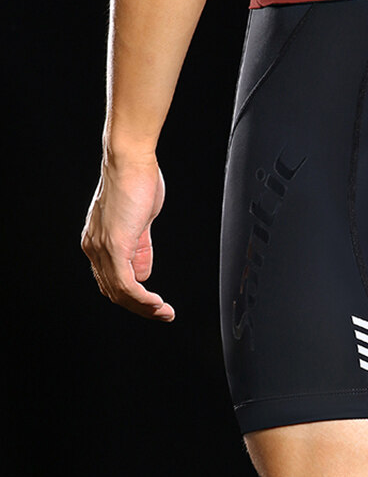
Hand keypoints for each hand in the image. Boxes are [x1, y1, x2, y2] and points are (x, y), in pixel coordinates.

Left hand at [81, 151, 174, 320]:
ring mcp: (102, 248)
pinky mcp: (115, 245)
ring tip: (165, 312)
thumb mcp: (139, 222)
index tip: (155, 305)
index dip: (133, 298)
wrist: (129, 161)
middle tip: (163, 314)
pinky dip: (143, 298)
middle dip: (140, 308)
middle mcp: (94, 248)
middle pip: (113, 292)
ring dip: (144, 307)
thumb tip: (142, 274)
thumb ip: (139, 249)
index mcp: (98, 242)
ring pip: (120, 292)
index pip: (111, 281)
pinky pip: (126, 283)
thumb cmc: (136, 182)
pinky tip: (157, 303)